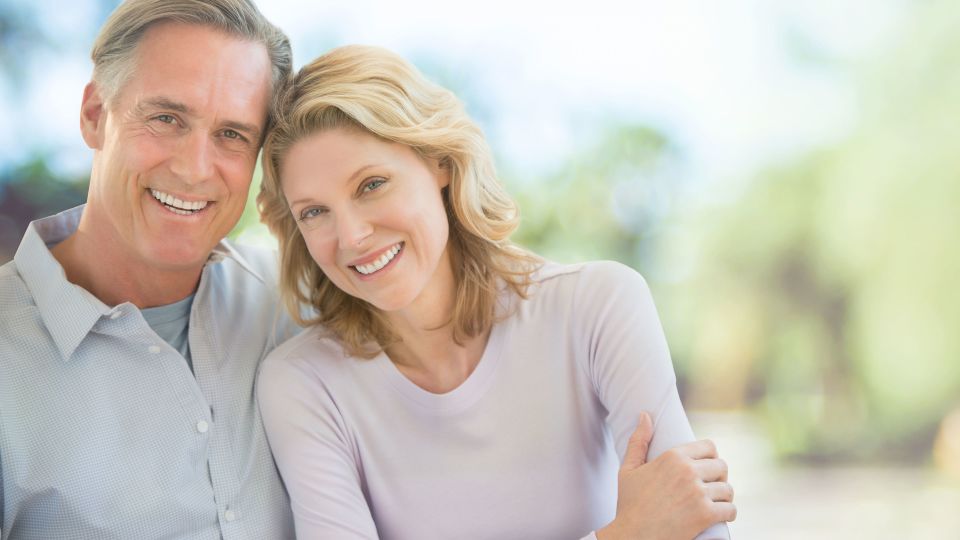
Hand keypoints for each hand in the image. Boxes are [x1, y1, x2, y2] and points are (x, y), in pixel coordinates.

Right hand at [597, 412, 736, 539]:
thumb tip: (645, 415)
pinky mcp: (705, 515)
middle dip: (719, 476)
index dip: (711, 456)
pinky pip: (730, 509)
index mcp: (672, 456)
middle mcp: (688, 471)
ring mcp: (698, 493)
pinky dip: (729, 513)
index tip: (707, 467)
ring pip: (728, 489)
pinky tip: (722, 515)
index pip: (709, 446)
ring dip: (724, 496)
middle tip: (712, 486)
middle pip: (721, 466)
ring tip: (717, 501)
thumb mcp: (628, 470)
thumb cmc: (629, 504)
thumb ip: (638, 441)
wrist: (632, 536)